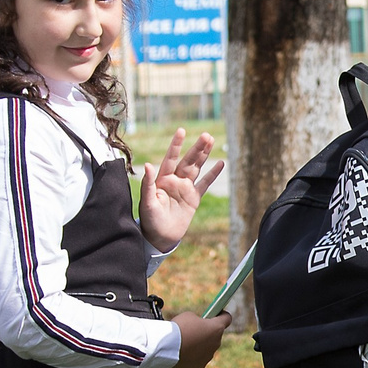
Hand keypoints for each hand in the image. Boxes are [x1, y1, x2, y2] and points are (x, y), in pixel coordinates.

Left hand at [138, 129, 225, 250]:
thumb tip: (146, 165)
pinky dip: (213, 174)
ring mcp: (185, 188)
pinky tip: (220, 164)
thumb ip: (148, 184)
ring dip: (204, 155)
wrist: (160, 237)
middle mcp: (174, 181)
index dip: (176, 145)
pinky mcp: (194, 198)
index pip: (170, 158)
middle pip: (188, 161)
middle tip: (206, 135)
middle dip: (197, 148)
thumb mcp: (147, 202)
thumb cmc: (150, 220)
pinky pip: (205, 184)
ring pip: (197, 168)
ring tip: (211, 140)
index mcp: (162, 179)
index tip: (182, 131)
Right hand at [172, 310, 229, 367]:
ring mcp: (209, 356)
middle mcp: (217, 342)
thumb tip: (199, 326)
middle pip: (216, 335)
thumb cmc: (178, 327)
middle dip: (208, 332)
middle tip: (195, 329)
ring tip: (186, 342)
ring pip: (208, 348)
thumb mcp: (189, 316)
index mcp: (216, 328)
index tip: (216, 314)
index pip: (227, 319)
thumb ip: (199, 320)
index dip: (222, 315)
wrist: (166, 347)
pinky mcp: (201, 366)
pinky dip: (194, 355)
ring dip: (201, 344)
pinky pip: (199, 358)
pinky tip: (184, 352)